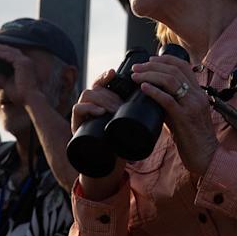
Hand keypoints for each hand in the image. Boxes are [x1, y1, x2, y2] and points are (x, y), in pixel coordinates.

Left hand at [0, 42, 42, 106]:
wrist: (30, 100)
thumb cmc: (20, 95)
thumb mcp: (6, 84)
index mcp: (23, 65)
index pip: (9, 54)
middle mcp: (25, 61)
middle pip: (8, 50)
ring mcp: (25, 61)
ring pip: (8, 50)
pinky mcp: (23, 63)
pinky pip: (9, 55)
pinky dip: (0, 53)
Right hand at [72, 70, 127, 198]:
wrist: (108, 162)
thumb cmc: (120, 141)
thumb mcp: (129, 124)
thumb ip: (138, 113)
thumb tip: (160, 100)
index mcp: (102, 100)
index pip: (102, 82)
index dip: (106, 76)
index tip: (114, 73)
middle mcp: (91, 103)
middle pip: (97, 87)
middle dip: (110, 94)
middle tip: (122, 104)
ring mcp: (83, 112)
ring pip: (88, 95)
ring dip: (102, 100)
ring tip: (114, 109)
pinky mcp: (76, 123)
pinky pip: (77, 109)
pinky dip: (88, 108)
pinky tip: (99, 111)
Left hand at [132, 56, 217, 177]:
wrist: (207, 157)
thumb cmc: (193, 138)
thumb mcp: (184, 115)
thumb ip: (172, 104)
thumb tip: (152, 96)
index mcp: (198, 92)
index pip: (183, 66)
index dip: (165, 59)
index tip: (149, 61)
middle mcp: (197, 95)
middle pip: (174, 70)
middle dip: (152, 66)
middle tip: (136, 68)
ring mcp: (192, 106)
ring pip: (170, 81)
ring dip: (150, 75)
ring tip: (135, 76)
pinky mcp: (185, 118)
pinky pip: (168, 100)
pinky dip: (154, 91)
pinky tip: (143, 87)